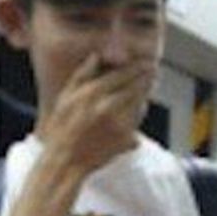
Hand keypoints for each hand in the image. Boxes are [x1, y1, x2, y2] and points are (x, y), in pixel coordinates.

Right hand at [39, 54, 158, 172]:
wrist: (66, 159)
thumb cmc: (62, 127)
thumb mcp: (66, 97)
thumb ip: (82, 75)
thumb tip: (97, 56)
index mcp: (92, 94)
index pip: (121, 75)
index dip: (137, 68)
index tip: (145, 62)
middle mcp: (108, 107)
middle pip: (135, 87)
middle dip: (147, 78)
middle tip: (154, 70)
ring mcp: (120, 125)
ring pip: (140, 103)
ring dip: (146, 92)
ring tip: (151, 83)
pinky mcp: (126, 139)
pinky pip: (138, 121)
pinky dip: (140, 111)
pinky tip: (141, 105)